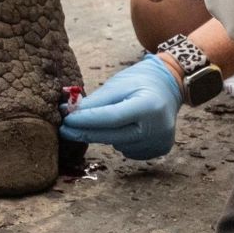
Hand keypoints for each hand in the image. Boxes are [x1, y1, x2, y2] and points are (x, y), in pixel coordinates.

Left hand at [59, 54, 182, 158]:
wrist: (169, 86)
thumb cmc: (140, 81)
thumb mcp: (117, 84)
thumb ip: (96, 101)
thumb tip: (69, 114)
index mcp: (149, 106)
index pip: (112, 118)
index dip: (87, 120)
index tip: (66, 120)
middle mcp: (158, 128)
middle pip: (113, 136)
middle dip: (86, 133)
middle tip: (64, 130)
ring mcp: (160, 142)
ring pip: (118, 145)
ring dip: (102, 136)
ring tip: (100, 121)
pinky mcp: (160, 149)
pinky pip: (129, 151)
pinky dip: (118, 141)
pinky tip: (120, 129)